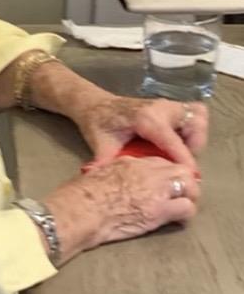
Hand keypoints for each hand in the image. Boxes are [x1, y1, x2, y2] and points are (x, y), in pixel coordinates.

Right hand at [45, 157, 199, 262]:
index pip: (163, 162)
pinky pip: (186, 209)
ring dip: (188, 198)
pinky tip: (178, 220)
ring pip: (190, 188)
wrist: (82, 209)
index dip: (169, 173)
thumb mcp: (101, 172)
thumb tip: (122, 180)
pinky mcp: (159, 211)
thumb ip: (118, 172)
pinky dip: (185, 215)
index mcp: (133, 162)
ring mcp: (157, 191)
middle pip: (182, 171)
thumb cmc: (83, 193)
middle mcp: (149, 172)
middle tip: (182, 195)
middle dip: (186, 183)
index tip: (168, 182)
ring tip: (182, 209)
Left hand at [75, 93, 207, 165]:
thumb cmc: (98, 124)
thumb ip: (111, 165)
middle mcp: (161, 108)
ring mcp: (167, 104)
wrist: (94, 104)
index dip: (184, 161)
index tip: (189, 178)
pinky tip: (179, 142)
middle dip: (194, 146)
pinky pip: (193, 113)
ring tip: (181, 152)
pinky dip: (193, 128)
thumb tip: (114, 189)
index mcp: (145, 119)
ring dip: (196, 136)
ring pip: (198, 116)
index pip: (173, 142)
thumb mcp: (101, 146)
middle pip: (195, 124)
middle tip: (180, 162)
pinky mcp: (169, 105)